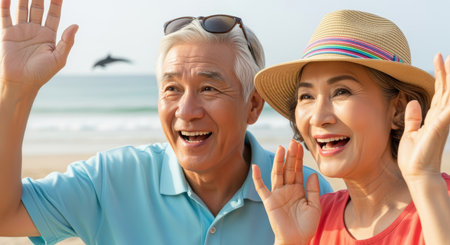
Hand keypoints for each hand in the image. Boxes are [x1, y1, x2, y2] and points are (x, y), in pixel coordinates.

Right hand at [0, 0, 76, 89]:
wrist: (21, 83)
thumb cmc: (42, 74)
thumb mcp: (59, 58)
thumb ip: (67, 42)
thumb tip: (76, 25)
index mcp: (49, 36)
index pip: (54, 14)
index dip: (56, 2)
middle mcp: (36, 30)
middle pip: (38, 7)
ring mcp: (21, 31)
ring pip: (22, 8)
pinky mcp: (7, 34)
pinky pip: (5, 16)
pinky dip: (5, 5)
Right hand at [252, 140, 320, 244]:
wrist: (296, 240)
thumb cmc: (306, 226)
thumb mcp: (315, 206)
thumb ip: (313, 190)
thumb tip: (313, 173)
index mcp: (298, 189)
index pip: (298, 170)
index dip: (298, 158)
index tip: (299, 145)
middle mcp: (287, 189)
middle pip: (288, 169)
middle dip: (290, 156)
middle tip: (292, 142)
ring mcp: (277, 194)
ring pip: (277, 174)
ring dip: (278, 161)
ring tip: (281, 148)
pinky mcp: (269, 201)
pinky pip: (261, 188)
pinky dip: (257, 178)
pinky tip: (255, 167)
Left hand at [398, 54, 449, 181]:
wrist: (418, 175)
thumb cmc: (415, 157)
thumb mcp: (411, 132)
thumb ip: (413, 118)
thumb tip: (412, 102)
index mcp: (434, 117)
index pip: (439, 91)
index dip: (440, 74)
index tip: (439, 57)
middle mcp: (441, 116)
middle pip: (447, 89)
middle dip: (447, 71)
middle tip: (446, 54)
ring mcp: (442, 121)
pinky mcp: (439, 126)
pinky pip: (448, 109)